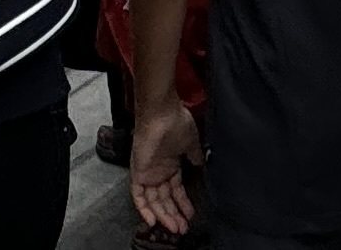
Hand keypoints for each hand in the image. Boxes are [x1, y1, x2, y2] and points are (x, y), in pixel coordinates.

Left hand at [129, 100, 199, 234]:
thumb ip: (195, 156)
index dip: (183, 204)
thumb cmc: (176, 123)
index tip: (191, 215)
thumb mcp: (191, 143)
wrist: (162, 112)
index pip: (176, 191)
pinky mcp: (138, 173)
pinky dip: (144, 209)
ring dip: (163, 215)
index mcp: (171, 165)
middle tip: (183, 228)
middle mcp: (158, 172)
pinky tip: (153, 220)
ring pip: (154, 201)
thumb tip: (202, 165)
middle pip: (165, 200)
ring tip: (174, 228)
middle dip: (174, 215)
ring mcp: (148, 173)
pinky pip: (138, 195)